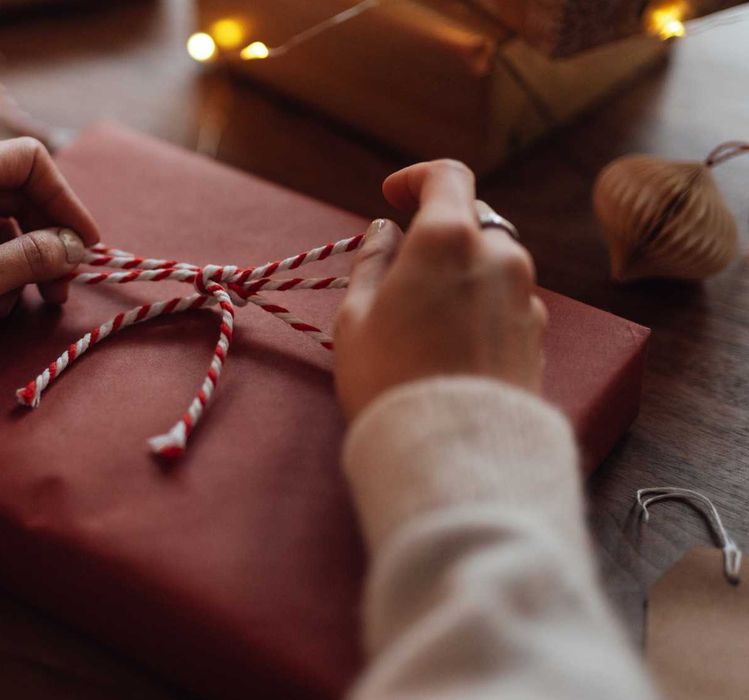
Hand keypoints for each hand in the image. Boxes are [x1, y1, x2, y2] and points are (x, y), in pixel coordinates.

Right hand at [333, 160, 545, 418]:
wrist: (452, 447)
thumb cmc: (389, 378)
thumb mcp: (356, 316)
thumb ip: (372, 262)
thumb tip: (385, 231)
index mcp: (450, 237)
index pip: (446, 176)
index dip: (416, 179)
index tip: (392, 197)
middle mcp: (500, 255)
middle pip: (472, 222)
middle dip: (438, 236)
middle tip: (400, 272)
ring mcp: (526, 296)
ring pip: (492, 265)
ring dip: (461, 275)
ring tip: (423, 319)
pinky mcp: (538, 336)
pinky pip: (506, 304)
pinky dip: (480, 309)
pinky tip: (451, 347)